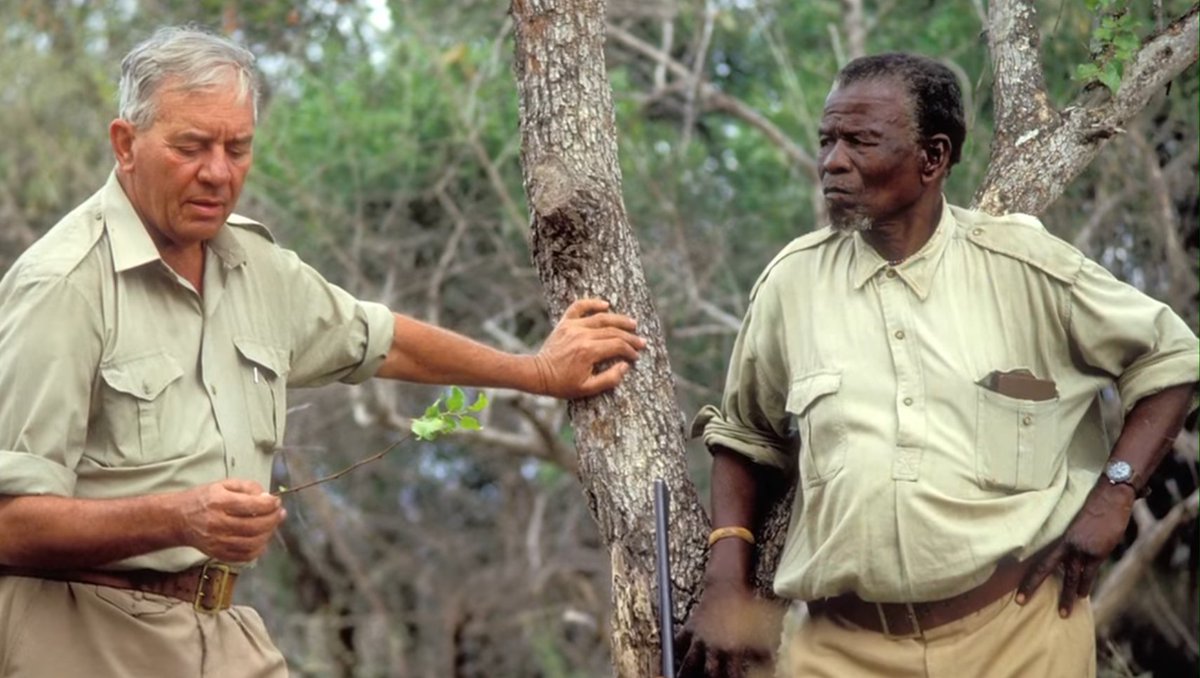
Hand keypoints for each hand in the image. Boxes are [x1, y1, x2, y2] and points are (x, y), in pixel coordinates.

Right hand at [176, 479, 285, 562]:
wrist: (179, 519)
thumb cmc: (204, 499)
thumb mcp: (224, 485)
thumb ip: (248, 487)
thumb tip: (267, 497)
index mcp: (218, 502)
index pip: (251, 505)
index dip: (270, 504)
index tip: (276, 501)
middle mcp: (217, 523)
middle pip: (254, 526)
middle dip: (273, 519)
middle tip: (279, 513)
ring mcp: (217, 542)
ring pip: (252, 543)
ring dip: (268, 534)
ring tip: (272, 525)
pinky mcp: (218, 554)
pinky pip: (245, 556)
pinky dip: (258, 548)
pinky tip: (261, 538)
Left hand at [533, 298, 645, 397]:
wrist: (538, 374)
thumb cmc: (562, 384)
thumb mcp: (588, 389)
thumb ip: (610, 379)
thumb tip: (625, 365)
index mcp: (589, 352)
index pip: (617, 346)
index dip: (630, 351)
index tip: (636, 356)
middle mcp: (582, 335)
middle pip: (613, 332)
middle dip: (630, 338)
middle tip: (641, 342)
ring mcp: (573, 327)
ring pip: (601, 318)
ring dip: (619, 320)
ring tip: (633, 324)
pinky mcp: (565, 323)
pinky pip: (579, 307)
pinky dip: (592, 303)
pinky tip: (606, 304)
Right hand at [675, 580, 781, 677]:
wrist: (725, 584)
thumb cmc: (744, 606)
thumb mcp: (758, 627)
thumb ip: (761, 650)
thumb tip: (773, 664)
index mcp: (734, 645)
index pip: (733, 673)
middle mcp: (715, 643)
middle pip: (710, 671)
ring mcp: (700, 636)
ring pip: (689, 661)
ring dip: (685, 672)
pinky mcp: (689, 628)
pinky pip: (678, 643)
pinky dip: (673, 651)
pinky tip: (670, 660)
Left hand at [1016, 481, 1134, 616]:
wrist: (1110, 497)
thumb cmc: (1093, 507)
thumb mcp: (1075, 523)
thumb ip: (1069, 539)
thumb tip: (1066, 552)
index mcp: (1059, 537)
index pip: (1039, 558)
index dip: (1028, 573)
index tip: (1017, 585)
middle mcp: (1067, 544)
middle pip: (1046, 569)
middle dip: (1034, 586)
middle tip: (1021, 602)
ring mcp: (1083, 549)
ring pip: (1070, 577)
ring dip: (1068, 596)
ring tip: (1064, 613)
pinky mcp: (1098, 552)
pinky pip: (1089, 573)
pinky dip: (1085, 585)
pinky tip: (1083, 596)